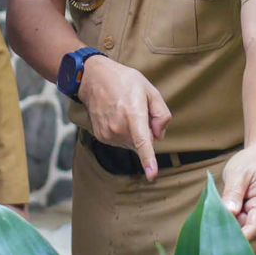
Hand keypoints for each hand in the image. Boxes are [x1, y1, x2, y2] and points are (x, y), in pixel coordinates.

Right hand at [79, 55, 171, 180]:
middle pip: (143, 142)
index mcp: (133, 114)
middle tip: (139, 111)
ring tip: (125, 111)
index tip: (152, 175)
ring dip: (134, 133)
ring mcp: (108, 133)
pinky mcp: (102, 136)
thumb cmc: (124, 81)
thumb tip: (159, 136)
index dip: (148, 160)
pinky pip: (121, 142)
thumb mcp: (150, 89)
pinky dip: (124, 133)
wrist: (93, 78)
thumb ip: (162, 113)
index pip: (142, 141)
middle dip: (147, 131)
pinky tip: (118, 117)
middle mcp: (119, 127)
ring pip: (132, 144)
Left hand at [219, 145, 255, 240]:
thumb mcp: (238, 173)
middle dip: (229, 229)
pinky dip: (231, 221)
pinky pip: (242, 227)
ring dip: (229, 224)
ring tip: (221, 209)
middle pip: (248, 233)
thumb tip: (229, 213)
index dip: (236, 237)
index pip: (254, 228)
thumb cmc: (251, 163)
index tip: (218, 239)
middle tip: (211, 219)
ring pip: (243, 231)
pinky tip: (225, 211)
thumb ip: (233, 193)